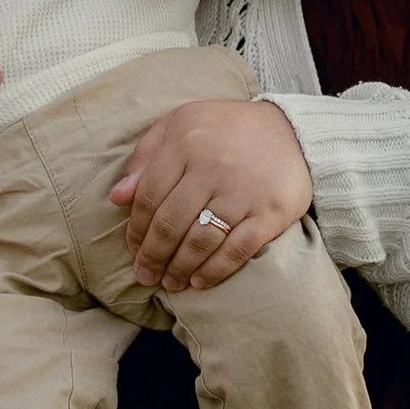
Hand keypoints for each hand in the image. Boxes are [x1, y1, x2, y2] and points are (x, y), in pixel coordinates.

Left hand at [110, 96, 314, 291]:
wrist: (291, 130)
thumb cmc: (224, 130)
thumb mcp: (179, 125)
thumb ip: (146, 158)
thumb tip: (118, 198)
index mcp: (185, 142)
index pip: (150, 197)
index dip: (137, 230)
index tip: (133, 250)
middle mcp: (213, 166)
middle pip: (171, 223)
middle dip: (153, 256)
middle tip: (146, 275)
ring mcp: (243, 191)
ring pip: (200, 240)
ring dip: (179, 268)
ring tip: (170, 283)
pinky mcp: (271, 212)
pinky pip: (237, 249)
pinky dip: (214, 270)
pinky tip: (199, 281)